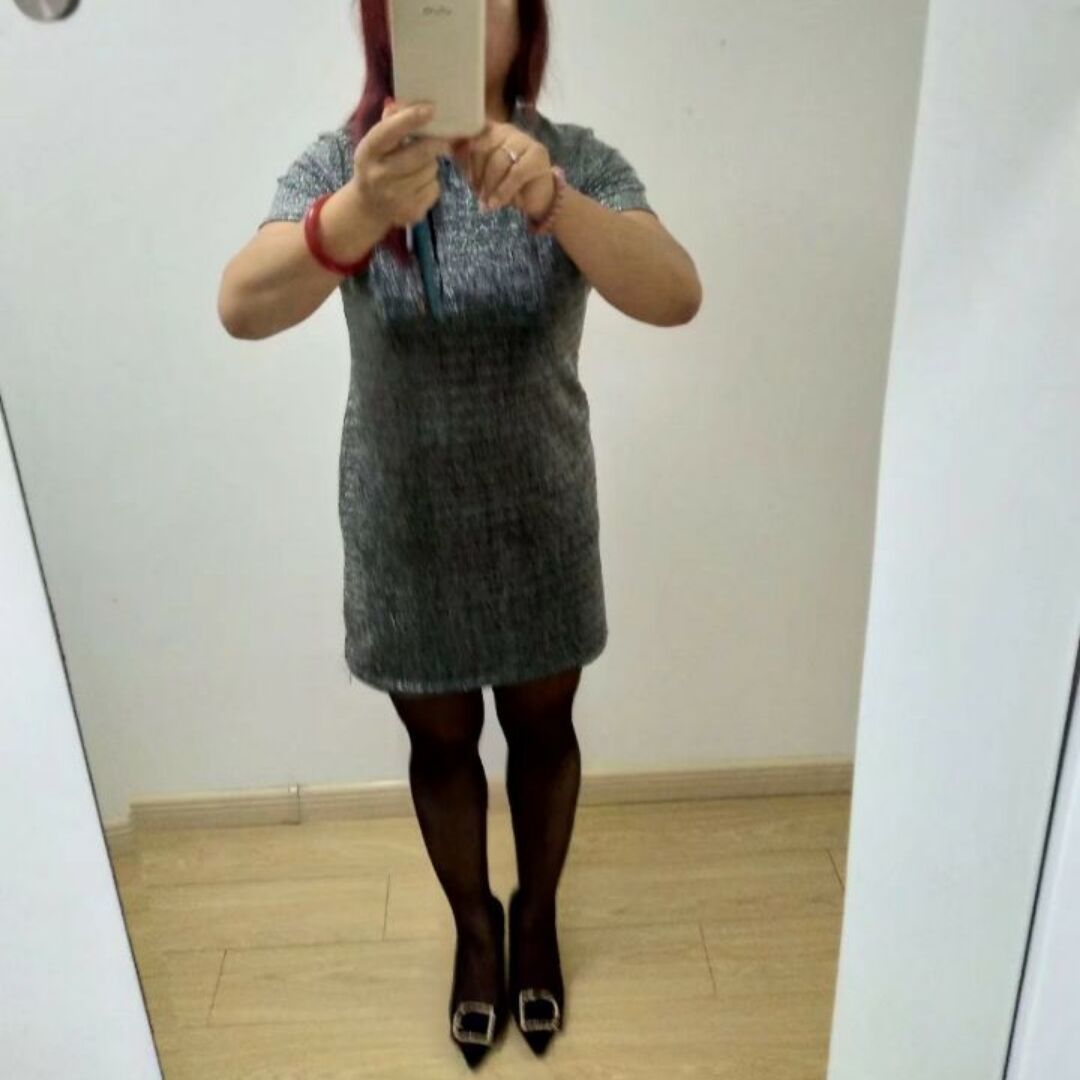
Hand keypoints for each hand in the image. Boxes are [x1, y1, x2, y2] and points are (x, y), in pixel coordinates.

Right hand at [350, 100, 454, 231]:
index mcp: (367, 152)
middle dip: (435, 144)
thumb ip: (390, 122)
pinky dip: (432, 183)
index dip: (410, 119)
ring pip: (430, 171)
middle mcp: (378, 176)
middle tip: (443, 141)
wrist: (369, 206)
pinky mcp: (410, 212)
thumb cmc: (376, 164)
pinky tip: (420, 183)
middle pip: (419, 154)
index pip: (389, 132)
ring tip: (421, 166)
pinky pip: (434, 189)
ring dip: (432, 164)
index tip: (431, 109)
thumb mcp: (375, 143)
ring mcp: (394, 197)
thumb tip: (406, 103)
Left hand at [460, 120, 556, 221]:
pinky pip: (516, 173)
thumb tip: (448, 147)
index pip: (472, 133)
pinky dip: (503, 191)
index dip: (464, 152)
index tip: (462, 172)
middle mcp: (507, 130)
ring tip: (486, 201)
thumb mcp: (480, 173)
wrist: (536, 198)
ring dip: (489, 185)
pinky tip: (496, 203)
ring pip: (498, 160)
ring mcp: (525, 140)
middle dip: (476, 172)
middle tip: (476, 191)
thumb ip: (466, 159)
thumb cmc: (505, 185)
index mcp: (491, 130)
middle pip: (483, 145)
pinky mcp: (538, 155)